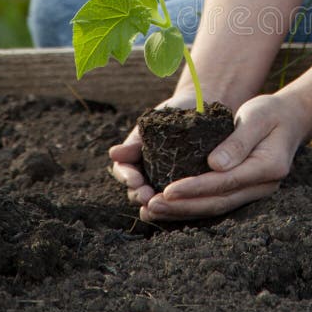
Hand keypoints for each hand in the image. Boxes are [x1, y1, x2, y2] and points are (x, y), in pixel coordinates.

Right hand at [108, 89, 199, 206]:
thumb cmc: (171, 114)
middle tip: (147, 197)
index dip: (127, 178)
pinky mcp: (184, 184)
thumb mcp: (152, 126)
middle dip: (139, 195)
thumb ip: (135, 142)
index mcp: (134, 158)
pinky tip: (180, 205)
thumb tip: (113, 153)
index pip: (124, 172)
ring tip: (159, 203)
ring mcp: (163, 179)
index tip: (135, 180)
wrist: (198, 106)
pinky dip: (176, 203)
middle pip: (136, 191)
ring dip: (155, 203)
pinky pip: (177, 197)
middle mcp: (145, 173)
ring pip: (154, 198)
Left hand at [139, 93, 307, 220]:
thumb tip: (214, 165)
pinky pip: (217, 202)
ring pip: (216, 207)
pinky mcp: (245, 191)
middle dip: (183, 206)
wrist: (290, 118)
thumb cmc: (271, 112)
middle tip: (151, 206)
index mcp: (268, 167)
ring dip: (183, 211)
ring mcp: (256, 192)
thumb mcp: (257, 117)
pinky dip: (192, 206)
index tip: (167, 190)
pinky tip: (169, 207)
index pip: (226, 182)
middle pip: (219, 202)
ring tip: (152, 210)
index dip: (195, 188)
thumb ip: (238, 141)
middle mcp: (264, 186)